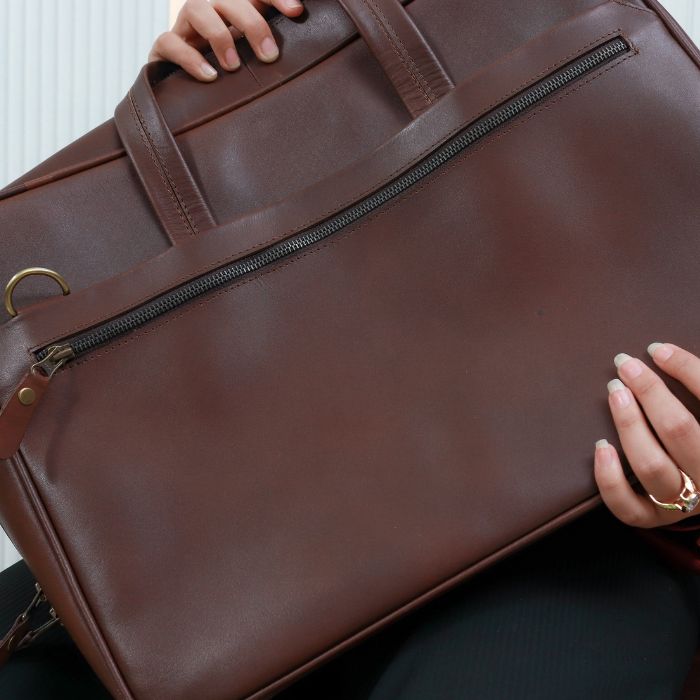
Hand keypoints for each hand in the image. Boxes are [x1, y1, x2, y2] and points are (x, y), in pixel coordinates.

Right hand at [148, 0, 303, 81]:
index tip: (296, 10)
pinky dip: (191, 59)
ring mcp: (185, 25)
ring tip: (234, 67)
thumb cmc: (225, 66)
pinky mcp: (165, 47)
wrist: (181, 86)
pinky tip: (211, 76)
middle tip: (269, 55)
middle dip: (252, 24)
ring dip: (220, 36)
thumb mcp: (251, 51)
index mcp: (231, 5)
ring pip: (197, 10)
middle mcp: (208, 8)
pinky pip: (171, 42)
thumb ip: (269, 41)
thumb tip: (297, 34)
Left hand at [594, 342, 699, 527]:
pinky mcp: (659, 518)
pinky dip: (610, 478)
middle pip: (679, 430)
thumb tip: (662, 352)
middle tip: (626, 365)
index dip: (685, 369)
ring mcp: (687, 503)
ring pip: (652, 466)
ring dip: (628, 424)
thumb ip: (697, 385)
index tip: (656, 349)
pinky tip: (601, 446)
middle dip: (650, 392)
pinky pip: (629, 507)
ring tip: (615, 392)